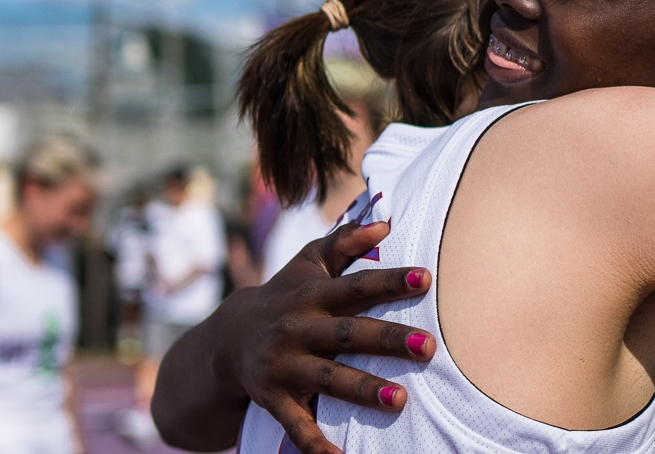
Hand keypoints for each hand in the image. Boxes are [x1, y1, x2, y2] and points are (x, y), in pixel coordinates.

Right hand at [214, 221, 435, 453]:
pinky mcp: (272, 398)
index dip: (390, 280)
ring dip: (363, 390)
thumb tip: (386, 223)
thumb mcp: (309, 262)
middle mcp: (298, 328)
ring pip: (328, 379)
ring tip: (399, 401)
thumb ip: (345, 241)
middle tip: (429, 346)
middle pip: (348, 333)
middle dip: (388, 339)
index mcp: (313, 294)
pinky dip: (314, 444)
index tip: (425, 278)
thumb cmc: (287, 294)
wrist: (225, 338)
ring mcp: (284, 365)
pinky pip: (295, 424)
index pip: (357, 285)